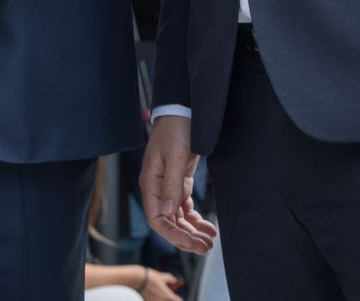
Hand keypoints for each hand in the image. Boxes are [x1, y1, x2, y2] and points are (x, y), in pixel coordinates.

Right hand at [138, 115, 215, 253]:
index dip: (172, 234)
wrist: (183, 111)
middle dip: (186, 237)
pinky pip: (185, 208)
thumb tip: (166, 213)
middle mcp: (156, 188)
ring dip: (192, 231)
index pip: (156, 218)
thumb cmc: (176, 129)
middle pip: (168, 222)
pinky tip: (207, 227)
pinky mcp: (179, 182)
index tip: (190, 243)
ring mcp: (167, 186)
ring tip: (209, 241)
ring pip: (177, 217)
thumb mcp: (175, 156)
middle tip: (205, 248)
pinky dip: (195, 219)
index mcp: (150, 182)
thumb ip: (171, 185)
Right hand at [140, 267, 185, 300]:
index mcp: (168, 296)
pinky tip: (149, 291)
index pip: (178, 300)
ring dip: (160, 297)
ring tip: (156, 290)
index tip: (175, 294)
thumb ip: (171, 279)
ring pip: (160, 300)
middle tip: (165, 291)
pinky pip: (153, 300)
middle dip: (168, 297)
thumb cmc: (150, 277)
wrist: (135, 279)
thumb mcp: (162, 276)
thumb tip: (174, 280)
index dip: (177, 297)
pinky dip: (153, 297)